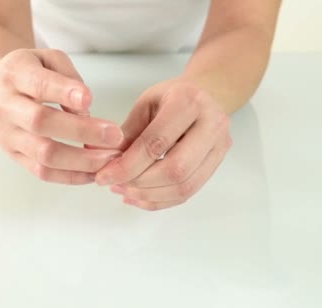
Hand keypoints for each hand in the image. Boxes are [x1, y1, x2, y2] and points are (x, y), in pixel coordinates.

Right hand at [0, 48, 123, 184]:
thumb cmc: (25, 71)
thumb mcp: (45, 58)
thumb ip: (67, 77)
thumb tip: (85, 112)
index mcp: (13, 74)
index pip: (38, 84)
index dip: (63, 92)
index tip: (89, 99)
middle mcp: (5, 106)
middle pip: (41, 123)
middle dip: (82, 132)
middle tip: (115, 135)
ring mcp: (7, 135)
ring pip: (43, 154)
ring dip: (80, 160)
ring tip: (110, 158)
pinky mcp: (13, 155)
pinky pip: (41, 172)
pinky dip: (70, 176)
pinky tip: (93, 173)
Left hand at [95, 79, 232, 209]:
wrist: (207, 93)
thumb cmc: (172, 97)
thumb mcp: (145, 104)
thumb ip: (127, 132)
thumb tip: (102, 159)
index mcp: (188, 102)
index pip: (156, 143)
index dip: (127, 165)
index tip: (104, 176)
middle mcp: (211, 124)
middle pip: (174, 169)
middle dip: (139, 183)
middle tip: (114, 184)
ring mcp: (219, 146)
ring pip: (184, 186)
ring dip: (149, 195)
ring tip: (124, 191)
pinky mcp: (217, 164)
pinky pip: (188, 192)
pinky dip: (160, 200)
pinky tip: (138, 197)